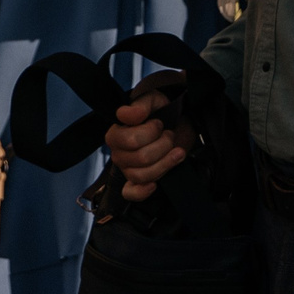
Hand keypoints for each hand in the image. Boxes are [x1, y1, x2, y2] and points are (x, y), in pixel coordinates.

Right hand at [104, 78, 195, 200]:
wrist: (178, 121)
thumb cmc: (163, 110)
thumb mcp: (154, 99)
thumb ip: (141, 105)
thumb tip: (129, 115)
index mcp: (116, 134)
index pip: (130, 142)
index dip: (150, 132)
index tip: (158, 123)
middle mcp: (118, 153)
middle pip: (140, 159)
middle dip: (163, 145)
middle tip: (169, 135)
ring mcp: (127, 169)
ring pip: (143, 176)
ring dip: (166, 163)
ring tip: (176, 151)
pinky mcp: (138, 181)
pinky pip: (132, 193)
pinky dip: (142, 191)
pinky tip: (155, 185)